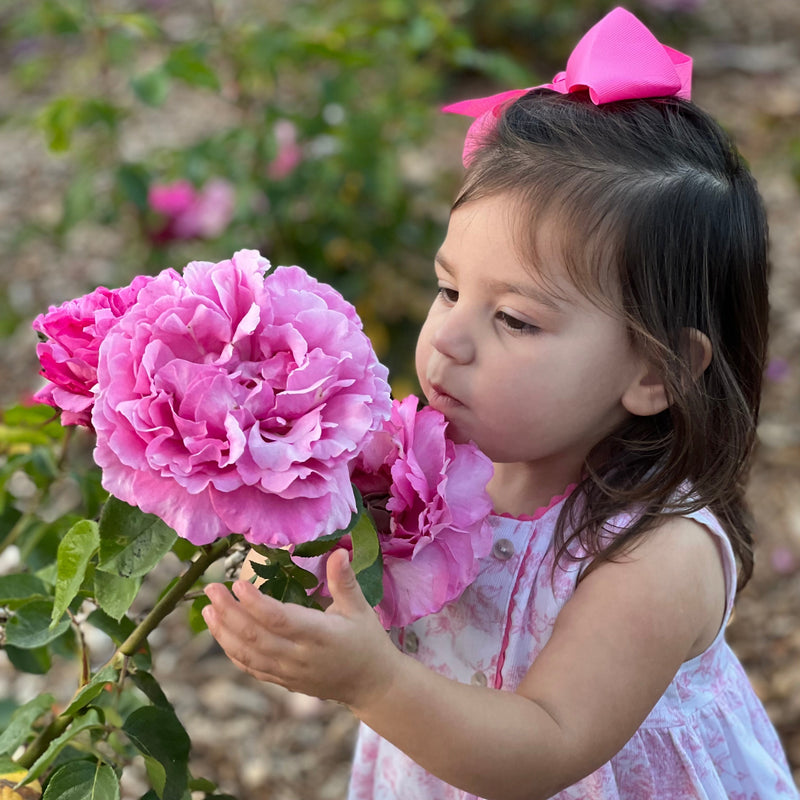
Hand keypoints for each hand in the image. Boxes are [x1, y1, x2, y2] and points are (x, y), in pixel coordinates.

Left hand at [202, 549, 399, 708]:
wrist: (370, 684)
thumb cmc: (366, 640)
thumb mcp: (360, 608)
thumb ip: (345, 580)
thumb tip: (338, 551)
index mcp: (320, 635)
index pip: (281, 619)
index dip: (256, 603)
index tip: (238, 583)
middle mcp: (300, 657)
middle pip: (256, 636)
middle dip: (229, 612)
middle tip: (212, 588)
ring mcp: (289, 673)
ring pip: (248, 654)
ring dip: (224, 631)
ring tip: (208, 608)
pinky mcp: (283, 681)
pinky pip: (251, 667)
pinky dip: (232, 650)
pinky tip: (220, 631)